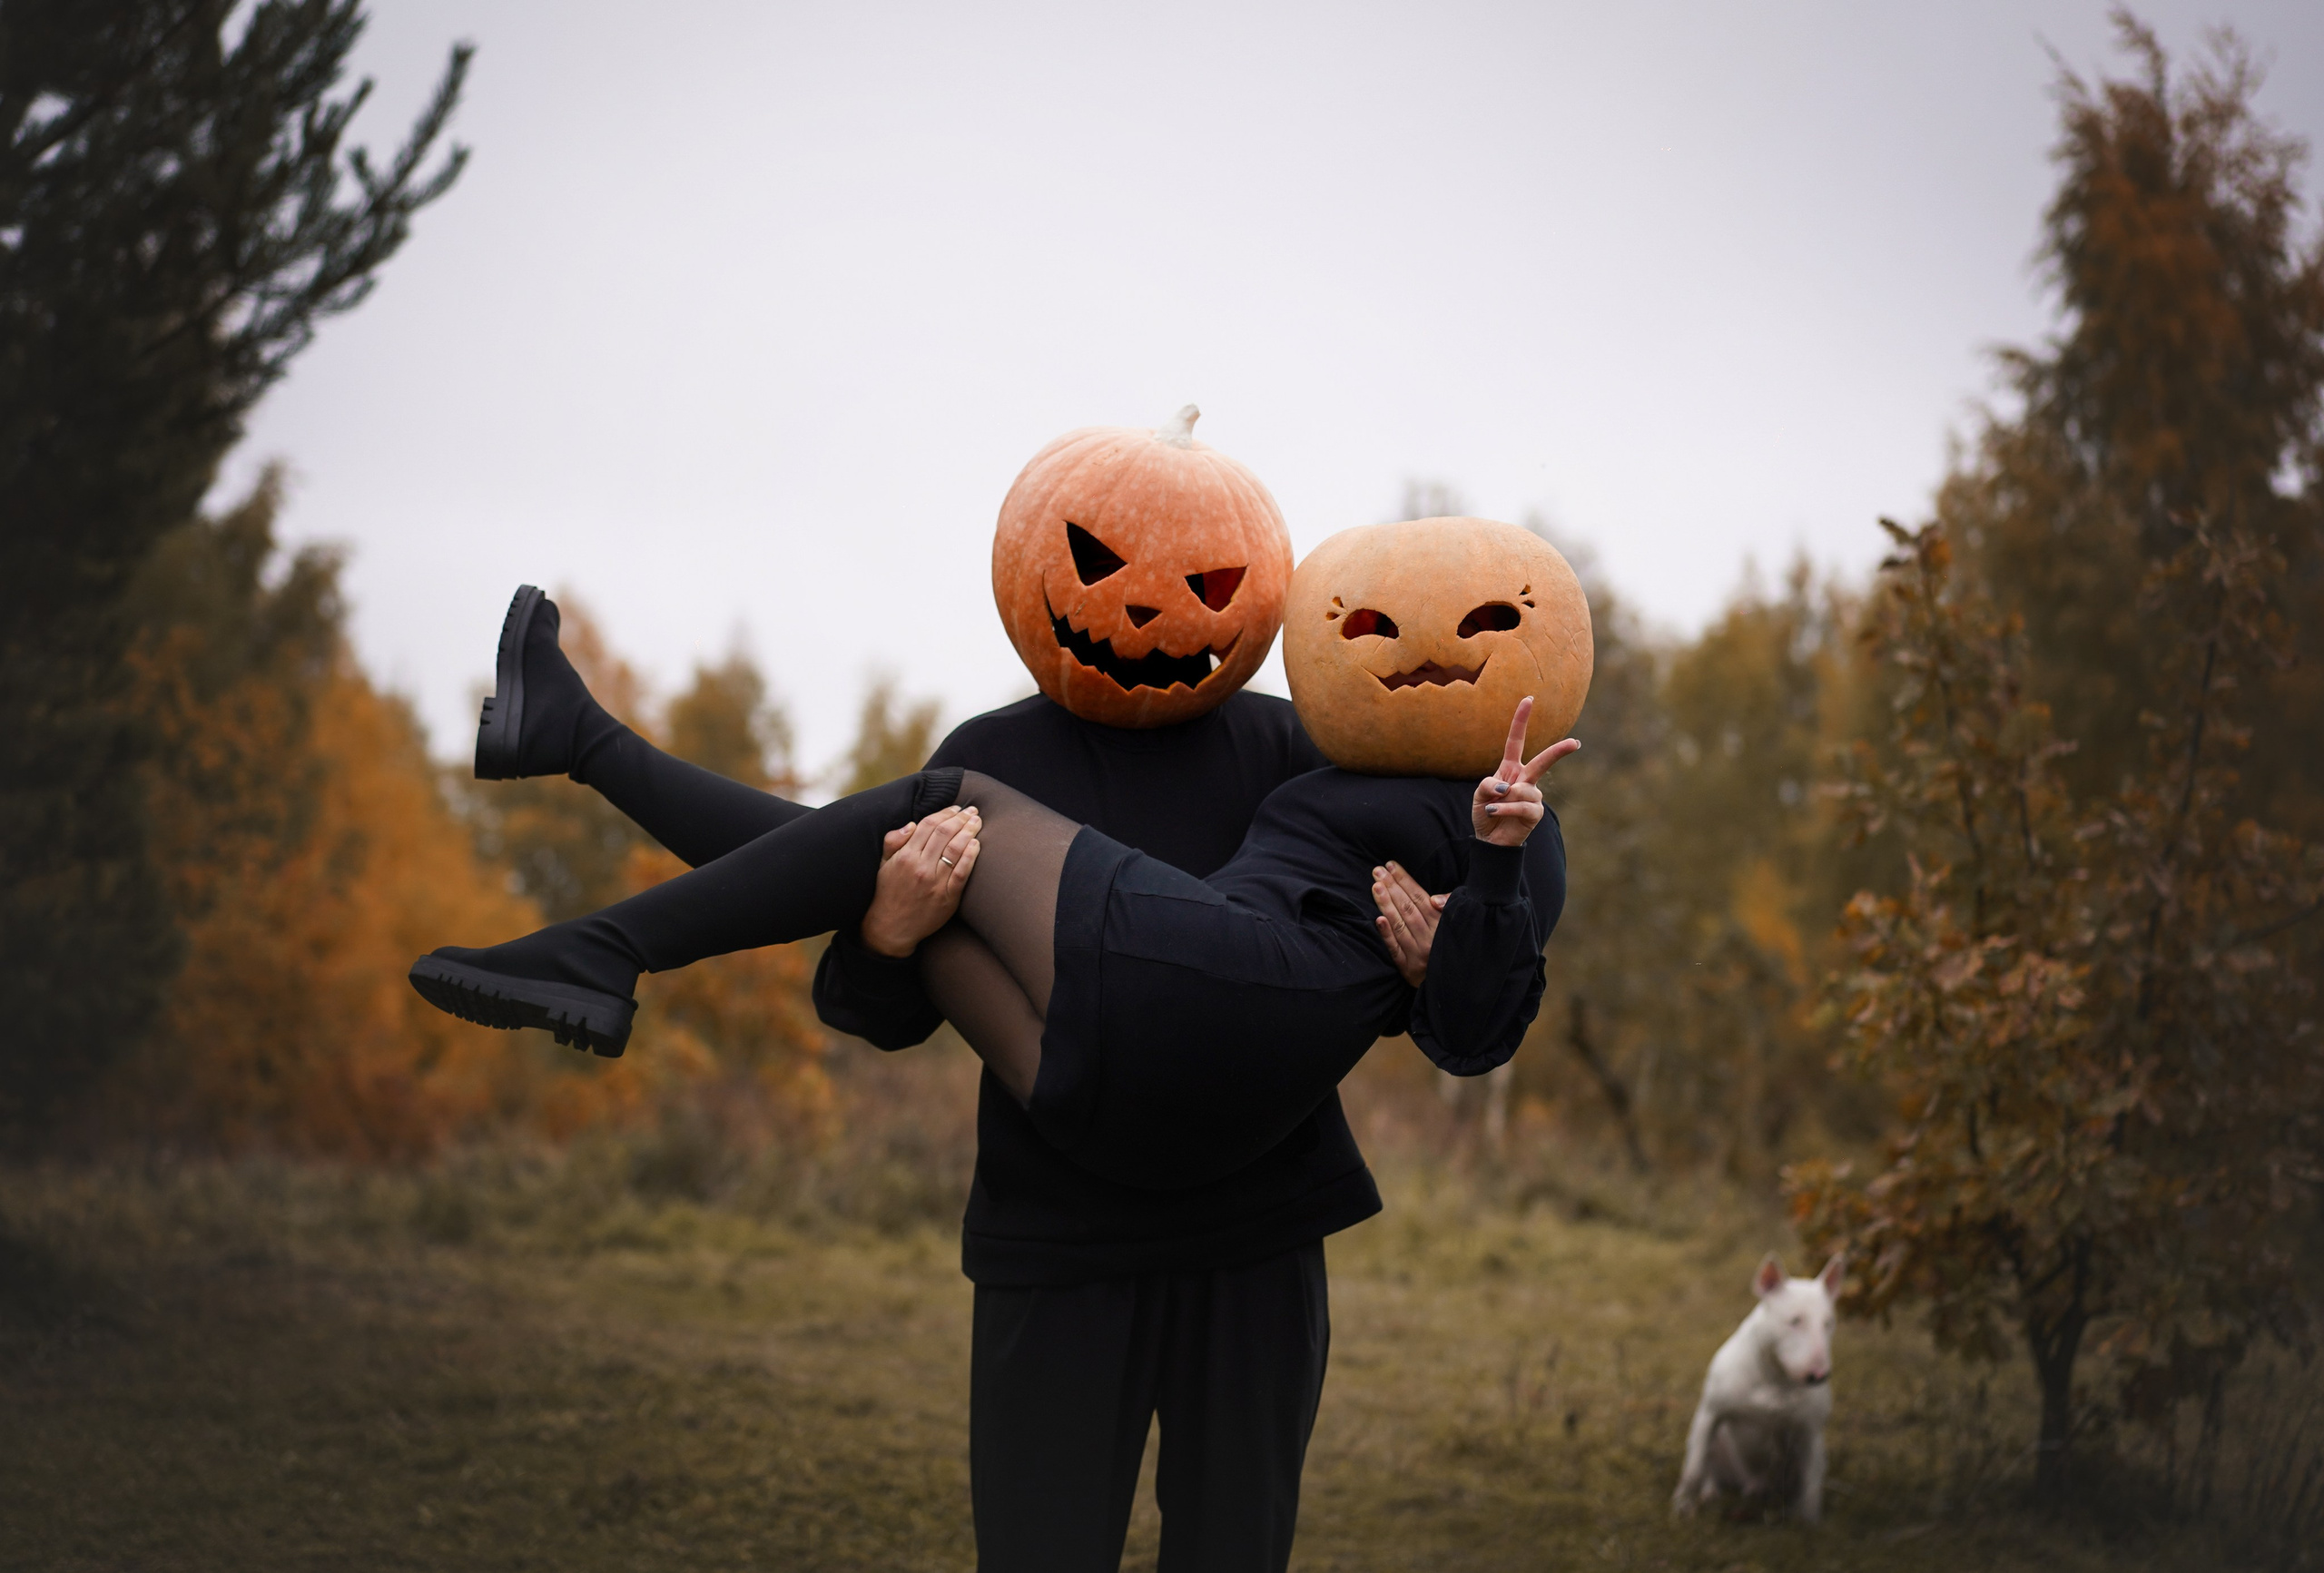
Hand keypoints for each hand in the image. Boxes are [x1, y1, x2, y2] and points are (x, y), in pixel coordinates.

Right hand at [859, 806, 980, 957]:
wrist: (891, 928)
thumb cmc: (888, 893)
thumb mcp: (883, 865)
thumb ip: (893, 841)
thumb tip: (912, 824)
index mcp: (905, 856)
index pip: (928, 825)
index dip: (945, 813)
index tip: (956, 808)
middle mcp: (920, 867)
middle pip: (945, 833)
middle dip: (961, 818)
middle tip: (972, 811)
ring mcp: (935, 883)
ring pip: (955, 849)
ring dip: (969, 832)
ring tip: (977, 822)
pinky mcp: (947, 898)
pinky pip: (962, 873)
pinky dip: (971, 856)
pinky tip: (977, 844)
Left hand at [1373, 861, 1447, 986]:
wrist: (1454, 983)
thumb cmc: (1452, 944)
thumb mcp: (1458, 923)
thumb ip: (1449, 907)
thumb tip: (1434, 899)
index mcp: (1443, 926)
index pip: (1421, 898)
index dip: (1405, 881)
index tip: (1391, 866)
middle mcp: (1430, 939)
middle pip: (1408, 908)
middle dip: (1392, 887)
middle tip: (1377, 871)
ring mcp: (1418, 954)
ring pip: (1400, 925)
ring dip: (1386, 904)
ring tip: (1375, 886)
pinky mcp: (1408, 968)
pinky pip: (1395, 949)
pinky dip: (1386, 934)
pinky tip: (1378, 919)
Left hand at [1472, 696, 1578, 846]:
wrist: (1490, 840)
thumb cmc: (1486, 813)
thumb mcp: (1479, 795)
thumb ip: (1487, 785)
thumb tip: (1508, 787)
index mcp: (1510, 769)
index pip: (1516, 741)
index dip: (1521, 720)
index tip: (1528, 699)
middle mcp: (1525, 779)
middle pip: (1543, 761)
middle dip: (1559, 751)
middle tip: (1575, 743)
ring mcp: (1532, 796)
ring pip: (1525, 789)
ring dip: (1504, 799)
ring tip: (1492, 808)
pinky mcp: (1534, 813)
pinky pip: (1522, 806)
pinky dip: (1505, 809)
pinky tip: (1494, 813)